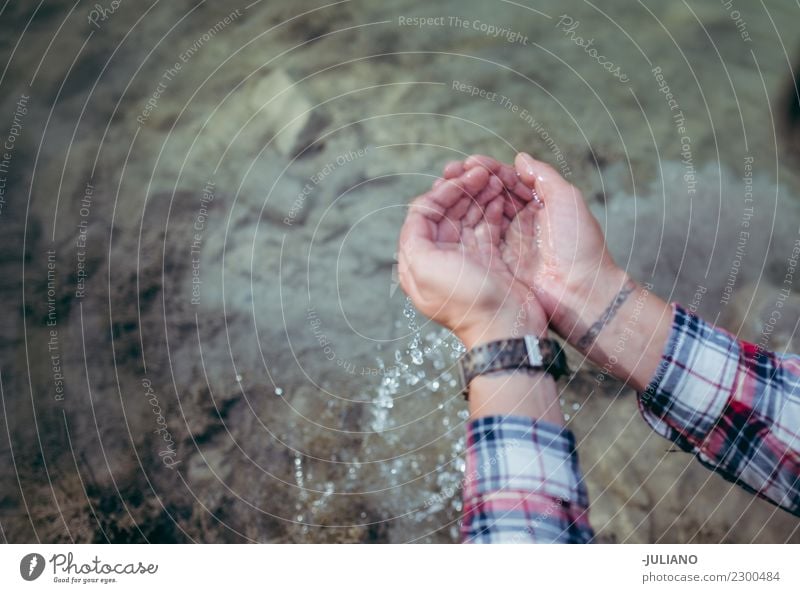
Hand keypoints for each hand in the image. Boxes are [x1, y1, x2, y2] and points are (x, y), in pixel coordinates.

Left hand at [398, 164, 547, 348]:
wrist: (506, 328)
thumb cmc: (466, 301)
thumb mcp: (425, 268)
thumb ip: (413, 237)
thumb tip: (417, 213)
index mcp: (418, 260)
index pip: (424, 213)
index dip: (442, 192)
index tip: (462, 178)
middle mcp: (440, 257)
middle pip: (446, 210)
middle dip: (462, 188)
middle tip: (482, 170)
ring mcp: (466, 258)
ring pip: (468, 214)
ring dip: (479, 193)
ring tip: (495, 177)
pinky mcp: (490, 259)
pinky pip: (487, 225)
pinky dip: (493, 207)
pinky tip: (502, 193)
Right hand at [450, 153, 671, 391]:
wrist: (579, 292)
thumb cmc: (579, 246)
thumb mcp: (567, 200)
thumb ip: (543, 176)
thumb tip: (519, 158)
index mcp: (540, 204)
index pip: (510, 180)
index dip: (490, 170)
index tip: (471, 163)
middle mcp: (522, 221)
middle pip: (491, 194)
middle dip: (471, 182)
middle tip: (451, 173)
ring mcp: (509, 241)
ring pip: (481, 213)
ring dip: (464, 200)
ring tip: (447, 187)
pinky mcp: (499, 260)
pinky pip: (478, 237)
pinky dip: (465, 223)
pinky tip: (452, 213)